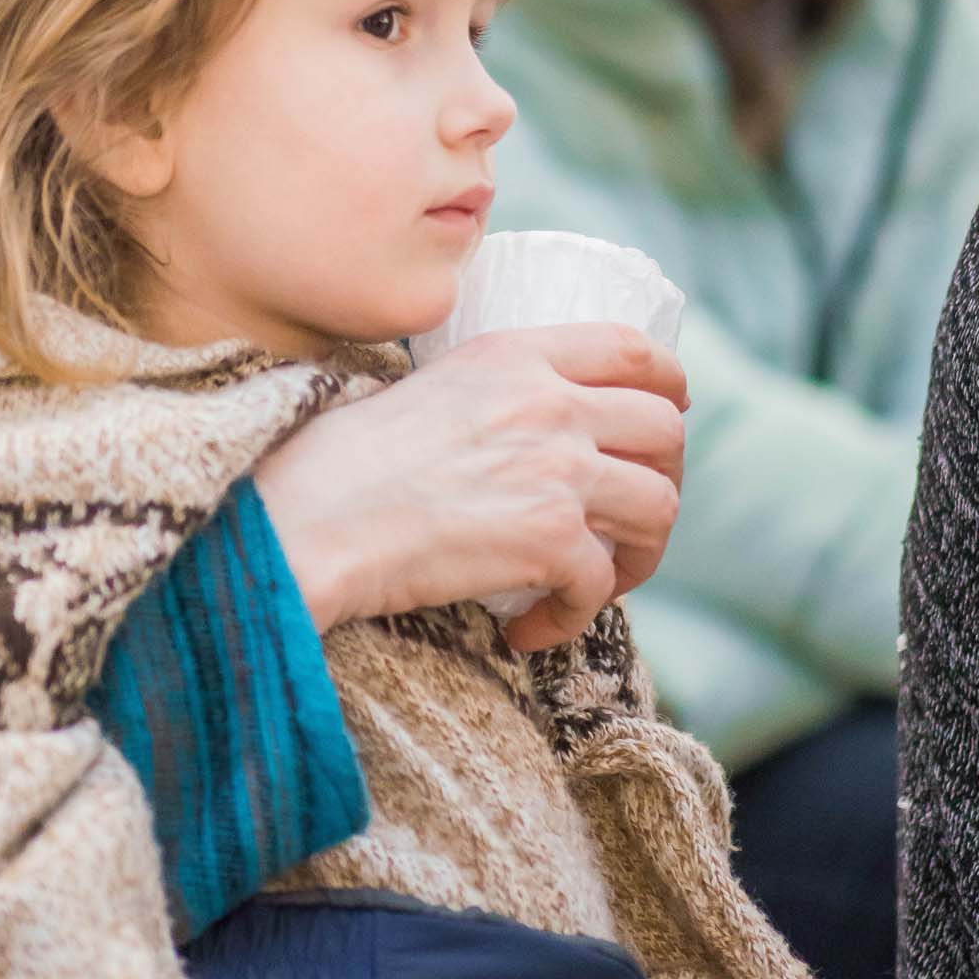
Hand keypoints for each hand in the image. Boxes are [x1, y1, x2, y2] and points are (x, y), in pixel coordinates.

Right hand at [255, 324, 685, 651]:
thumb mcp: (423, 387)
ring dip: (640, 554)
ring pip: (659, 507)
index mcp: (514, 355)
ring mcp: (559, 468)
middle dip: (666, 478)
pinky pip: (603, 583)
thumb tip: (515, 438)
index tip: (669, 414)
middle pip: (666, 430)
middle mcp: (550, 402)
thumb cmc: (336, 462)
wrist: (309, 518)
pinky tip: (530, 630)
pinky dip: (574, 615)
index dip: (668, 384)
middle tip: (634, 518)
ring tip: (598, 581)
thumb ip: (488, 396)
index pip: (632, 348)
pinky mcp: (551, 537)